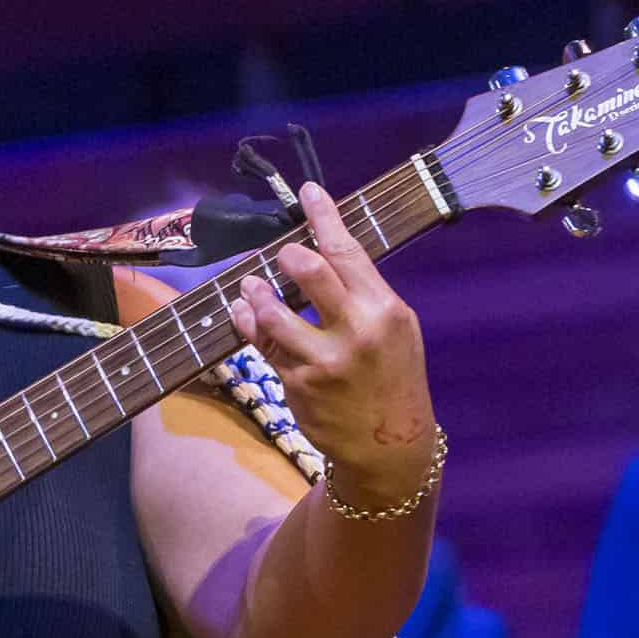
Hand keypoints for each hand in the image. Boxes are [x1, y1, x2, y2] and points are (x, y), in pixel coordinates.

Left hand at [226, 181, 437, 502]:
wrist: (389, 446)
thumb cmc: (393, 378)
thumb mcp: (395, 330)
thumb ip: (362, 293)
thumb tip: (324, 250)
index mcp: (386, 311)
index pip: (348, 251)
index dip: (324, 217)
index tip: (309, 191)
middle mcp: (357, 332)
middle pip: (309, 271)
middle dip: (287, 254)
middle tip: (280, 253)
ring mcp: (323, 360)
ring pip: (274, 310)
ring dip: (257, 292)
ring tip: (251, 285)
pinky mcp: (296, 383)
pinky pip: (263, 343)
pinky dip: (248, 322)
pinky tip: (243, 311)